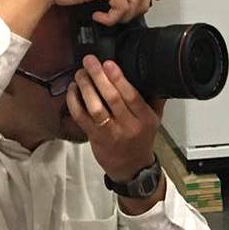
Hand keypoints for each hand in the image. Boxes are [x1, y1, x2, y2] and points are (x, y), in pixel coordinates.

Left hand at [66, 55, 166, 185]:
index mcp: (145, 119)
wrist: (132, 168)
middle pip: (112, 98)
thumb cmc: (141, 140)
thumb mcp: (155, 120)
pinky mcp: (94, 138)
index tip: (109, 64)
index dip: (119, 79)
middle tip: (90, 61)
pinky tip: (73, 90)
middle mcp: (128, 126)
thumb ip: (155, 99)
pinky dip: (74, 102)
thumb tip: (155, 74)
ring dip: (85, 88)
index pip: (132, 96)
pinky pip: (81, 117)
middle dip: (99, 77)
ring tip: (80, 73)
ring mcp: (110, 133)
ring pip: (95, 107)